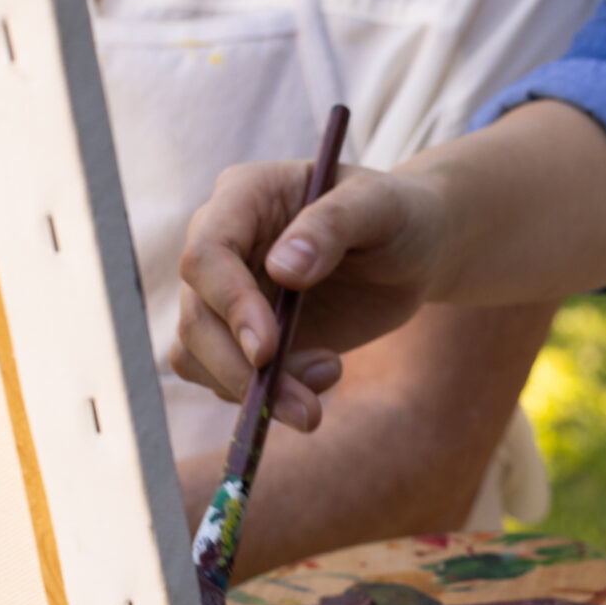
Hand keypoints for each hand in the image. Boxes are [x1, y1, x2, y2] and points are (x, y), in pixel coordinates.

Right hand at [173, 159, 455, 431]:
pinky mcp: (241, 337)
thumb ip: (333, 225)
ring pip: (197, 356)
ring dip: (252, 391)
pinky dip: (266, 395)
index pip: (205, 254)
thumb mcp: (380, 207)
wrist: (410, 253)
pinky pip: (223, 378)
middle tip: (306, 407)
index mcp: (242, 198)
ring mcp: (225, 295)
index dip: (229, 304)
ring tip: (327, 382)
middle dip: (241, 370)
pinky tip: (322, 377)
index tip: (268, 349)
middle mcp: (221, 247)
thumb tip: (283, 269)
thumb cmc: (396, 215)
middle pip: (195, 317)